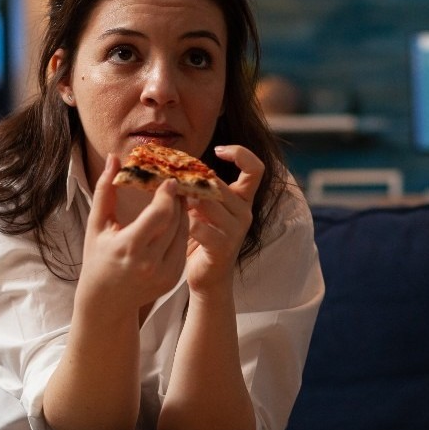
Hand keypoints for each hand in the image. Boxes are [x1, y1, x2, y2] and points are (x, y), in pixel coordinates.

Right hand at [79, 154, 189, 314]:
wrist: (106, 300)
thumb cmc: (97, 258)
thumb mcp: (97, 224)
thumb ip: (105, 190)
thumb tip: (114, 158)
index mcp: (129, 247)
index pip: (159, 215)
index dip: (168, 195)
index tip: (169, 180)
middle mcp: (150, 263)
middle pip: (175, 221)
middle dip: (177, 200)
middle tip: (177, 183)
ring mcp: (165, 273)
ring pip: (183, 232)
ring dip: (182, 213)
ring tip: (177, 198)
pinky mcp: (173, 279)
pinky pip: (183, 246)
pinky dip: (180, 230)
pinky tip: (175, 219)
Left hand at [184, 144, 261, 294]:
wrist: (208, 278)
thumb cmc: (203, 237)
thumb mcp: (204, 208)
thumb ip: (201, 187)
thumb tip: (178, 163)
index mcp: (243, 200)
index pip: (255, 168)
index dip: (240, 153)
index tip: (217, 150)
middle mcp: (244, 212)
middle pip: (219, 184)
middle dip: (193, 182)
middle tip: (173, 183)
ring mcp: (236, 230)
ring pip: (208, 202)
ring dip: (186, 202)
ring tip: (174, 205)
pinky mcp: (223, 246)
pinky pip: (200, 226)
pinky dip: (185, 223)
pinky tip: (178, 226)